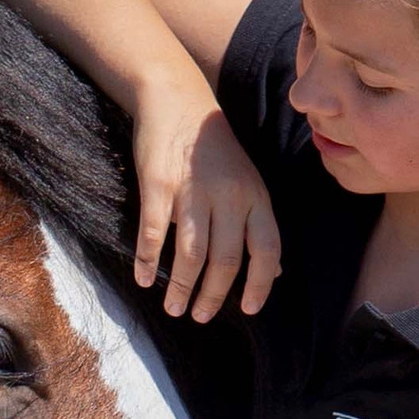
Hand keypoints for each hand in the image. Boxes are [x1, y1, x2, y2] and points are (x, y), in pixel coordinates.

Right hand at [130, 79, 280, 321]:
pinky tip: (142, 279)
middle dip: (213, 297)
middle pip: (225, 260)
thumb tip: (275, 272)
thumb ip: (258, 225)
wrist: (178, 102)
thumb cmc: (214, 149)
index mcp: (255, 197)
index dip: (261, 284)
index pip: (267, 249)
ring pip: (191, 254)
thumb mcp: (249, 183)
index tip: (248, 309)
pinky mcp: (158, 186)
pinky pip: (153, 233)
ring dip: (181, 287)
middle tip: (200, 317)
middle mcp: (229, 196)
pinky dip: (147, 261)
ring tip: (173, 309)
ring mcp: (192, 191)